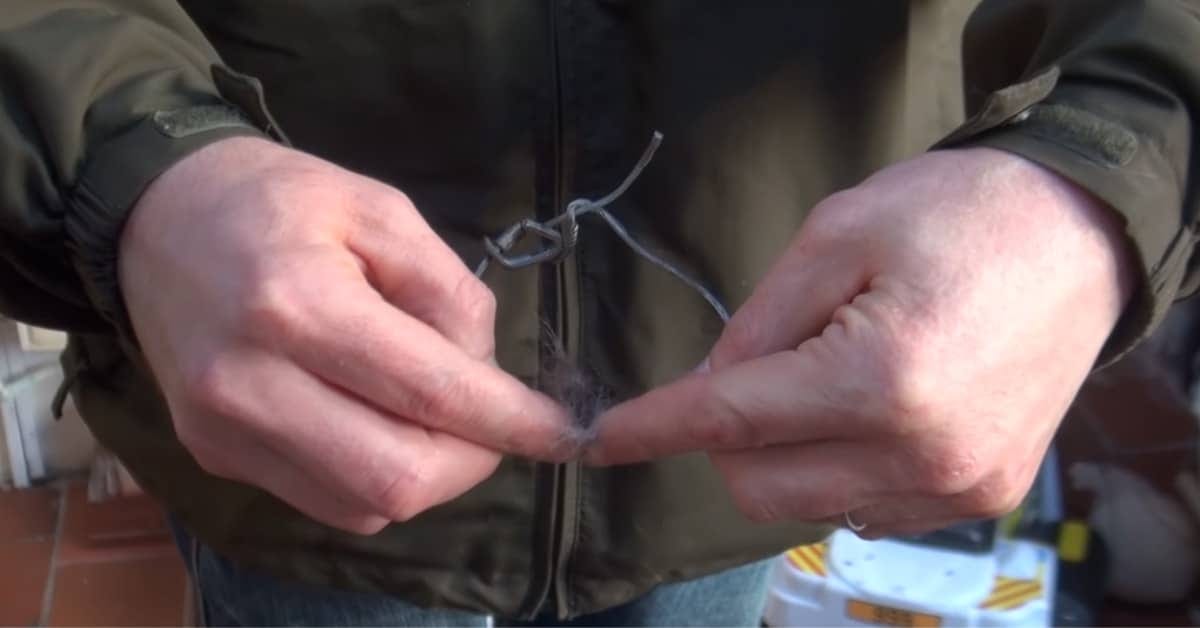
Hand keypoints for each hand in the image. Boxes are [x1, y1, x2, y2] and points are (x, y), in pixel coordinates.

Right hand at [120, 137, 571, 533]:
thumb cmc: (278, 200)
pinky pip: (325, 504)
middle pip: (398, 478)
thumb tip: (487, 375)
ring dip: (427, 474)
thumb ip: (448, 291)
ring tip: (431, 413)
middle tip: (493, 420)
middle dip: (472, 460)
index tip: (566, 431)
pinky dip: (377, 481)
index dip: (511, 423)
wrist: (157, 216)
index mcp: (296, 304)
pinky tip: (380, 425)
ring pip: (366, 505)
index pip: (429, 394)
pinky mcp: (212, 455)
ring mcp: (222, 431)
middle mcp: (248, 384)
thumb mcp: (382, 210)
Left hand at [588, 147, 1132, 537]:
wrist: (1082, 235)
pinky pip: (865, 509)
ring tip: (825, 381)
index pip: (731, 422)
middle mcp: (922, 455)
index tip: (599, 438)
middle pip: (758, 487)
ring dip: (783, 456)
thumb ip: (758, 323)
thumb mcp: (836, 234)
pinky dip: (836, 469)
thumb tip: (704, 390)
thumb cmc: (956, 213)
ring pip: (807, 506)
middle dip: (724, 441)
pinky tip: (865, 413)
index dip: (654, 429)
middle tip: (747, 376)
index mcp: (882, 379)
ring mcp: (956, 488)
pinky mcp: (979, 498)